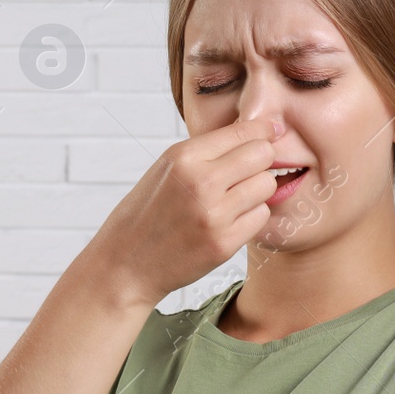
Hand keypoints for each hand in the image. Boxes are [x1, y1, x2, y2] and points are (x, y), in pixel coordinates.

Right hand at [84, 118, 281, 307]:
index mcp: (184, 156)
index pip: (245, 131)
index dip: (262, 132)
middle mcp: (200, 181)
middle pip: (263, 155)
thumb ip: (209, 151)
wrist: (126, 263)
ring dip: (257, 192)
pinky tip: (229, 222)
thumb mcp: (168, 168)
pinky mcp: (223, 244)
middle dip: (262, 162)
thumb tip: (261, 131)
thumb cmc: (150, 212)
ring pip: (266, 186)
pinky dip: (250, 218)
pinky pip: (261, 217)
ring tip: (234, 200)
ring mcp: (213, 215)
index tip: (268, 136)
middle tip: (247, 173)